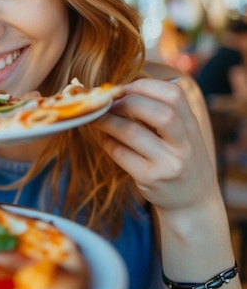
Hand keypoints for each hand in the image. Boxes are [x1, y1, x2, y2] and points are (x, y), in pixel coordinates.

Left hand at [93, 78, 219, 212]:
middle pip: (158, 112)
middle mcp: (185, 144)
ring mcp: (169, 163)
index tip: (123, 89)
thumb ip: (160, 113)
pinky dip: (108, 142)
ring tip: (95, 118)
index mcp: (192, 126)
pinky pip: (121, 153)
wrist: (193, 202)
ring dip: (107, 121)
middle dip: (125, 102)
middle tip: (107, 103)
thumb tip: (117, 92)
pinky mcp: (150, 179)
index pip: (174, 95)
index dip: (144, 86)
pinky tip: (105, 139)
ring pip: (132, 132)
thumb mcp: (181, 134)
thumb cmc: (179, 159)